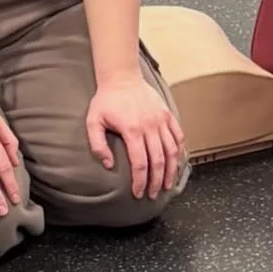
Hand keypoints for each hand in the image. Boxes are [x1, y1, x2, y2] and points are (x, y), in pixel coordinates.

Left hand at [86, 75, 183, 199]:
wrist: (121, 77)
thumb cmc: (106, 100)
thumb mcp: (93, 122)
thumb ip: (98, 145)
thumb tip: (109, 165)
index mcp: (132, 130)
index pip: (140, 163)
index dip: (141, 181)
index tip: (139, 192)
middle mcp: (150, 127)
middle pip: (158, 161)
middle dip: (156, 181)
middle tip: (153, 194)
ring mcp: (161, 120)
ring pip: (172, 151)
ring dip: (171, 171)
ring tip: (167, 184)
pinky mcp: (168, 115)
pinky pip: (178, 136)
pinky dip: (180, 151)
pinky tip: (177, 163)